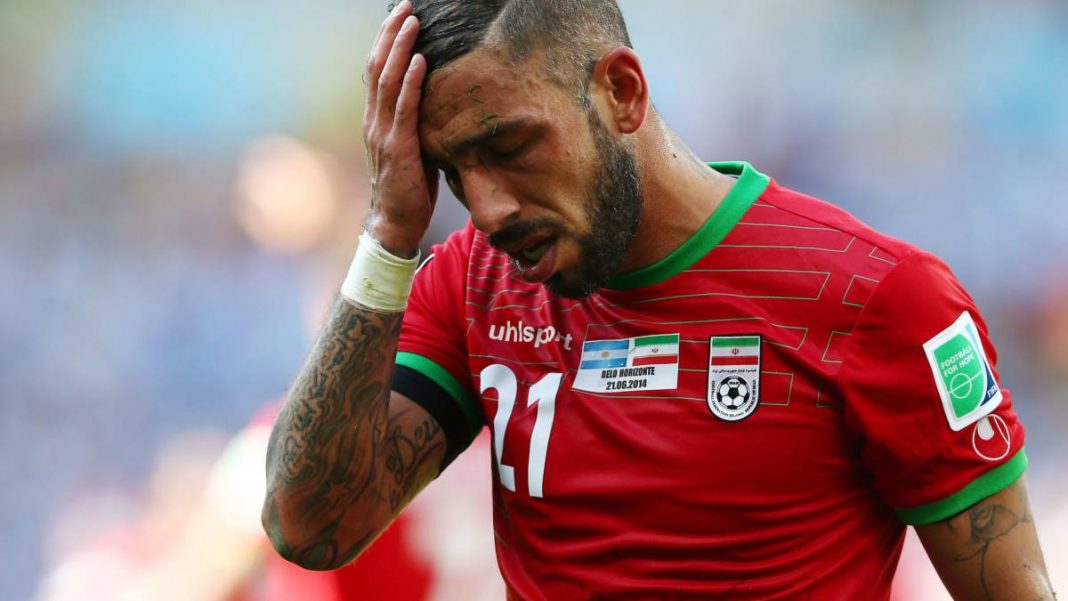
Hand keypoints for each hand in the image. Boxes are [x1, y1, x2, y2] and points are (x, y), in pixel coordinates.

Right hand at [363, 1, 437, 257]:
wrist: (394, 223)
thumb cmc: (409, 187)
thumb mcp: (413, 148)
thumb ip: (418, 124)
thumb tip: (441, 102)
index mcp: (376, 119)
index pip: (377, 71)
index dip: (387, 41)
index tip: (399, 16)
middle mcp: (374, 120)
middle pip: (378, 66)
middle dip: (391, 34)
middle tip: (406, 7)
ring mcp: (383, 132)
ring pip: (388, 80)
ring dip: (402, 48)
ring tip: (413, 22)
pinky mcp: (397, 147)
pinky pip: (404, 108)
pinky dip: (413, 81)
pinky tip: (422, 61)